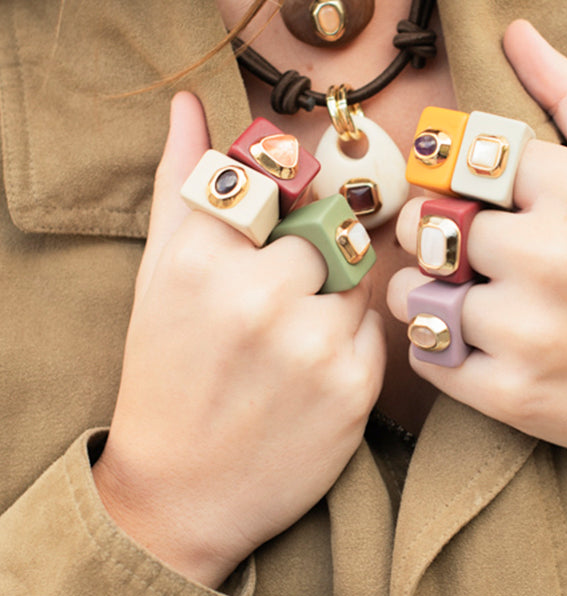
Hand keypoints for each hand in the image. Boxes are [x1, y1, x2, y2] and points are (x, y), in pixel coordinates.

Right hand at [94, 92, 385, 587]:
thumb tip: (189, 104)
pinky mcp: (355, 387)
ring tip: (288, 343)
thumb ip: (182, 183)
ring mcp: (312, 343)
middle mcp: (260, 294)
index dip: (289, 203)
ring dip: (337, 299)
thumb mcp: (159, 273)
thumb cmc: (167, 371)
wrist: (180, 491)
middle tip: (278, 299)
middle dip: (315, 254)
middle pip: (333, 228)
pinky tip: (310, 374)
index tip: (282, 226)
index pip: (284, 180)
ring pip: (361, 277)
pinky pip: (378, 329)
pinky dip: (353, 344)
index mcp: (203, 255)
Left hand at [388, 20, 566, 465]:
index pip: (456, 160)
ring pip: (412, 294)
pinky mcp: (512, 394)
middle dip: (438, 237)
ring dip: (427, 297)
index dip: (460, 184)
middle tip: (475, 256)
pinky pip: (425, 355)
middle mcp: (546, 254)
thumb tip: (514, 30)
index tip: (484, 205)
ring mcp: (527, 328)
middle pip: (425, 225)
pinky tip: (484, 344)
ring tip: (474, 303)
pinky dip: (439, 348)